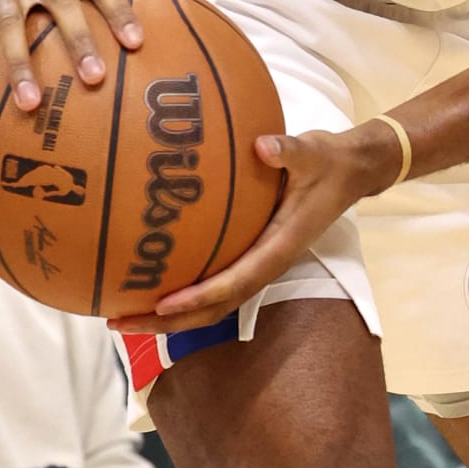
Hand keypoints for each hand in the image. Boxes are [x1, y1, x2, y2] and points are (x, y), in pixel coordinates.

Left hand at [109, 120, 400, 331]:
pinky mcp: (248, 253)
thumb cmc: (328, 163)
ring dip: (167, 315)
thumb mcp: (314, 152)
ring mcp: (255, 262)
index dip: (199, 297)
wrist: (349, 171)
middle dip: (168, 321)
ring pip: (210, 302)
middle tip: (120, 321)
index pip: (235, 282)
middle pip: (213, 307)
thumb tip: (262, 146)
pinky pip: (211, 281)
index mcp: (279, 248)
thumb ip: (289, 151)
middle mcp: (264, 263)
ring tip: (122, 314)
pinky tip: (146, 278)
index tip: (162, 304)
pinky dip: (179, 290)